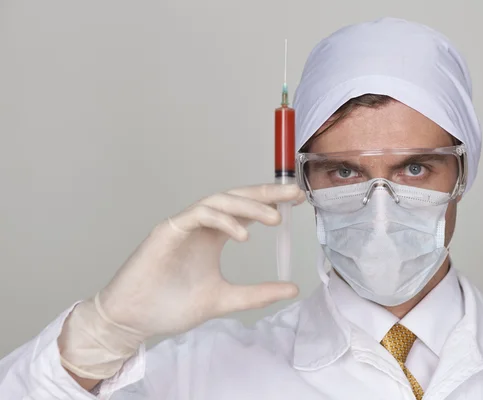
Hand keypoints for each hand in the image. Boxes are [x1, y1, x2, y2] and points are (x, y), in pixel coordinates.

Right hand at [58, 183, 304, 379]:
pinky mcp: (168, 229)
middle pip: (238, 198)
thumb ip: (257, 294)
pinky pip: (199, 214)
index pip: (246, 211)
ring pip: (220, 201)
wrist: (135, 320)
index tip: (297, 201)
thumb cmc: (171, 307)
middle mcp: (202, 225)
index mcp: (214, 236)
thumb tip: (293, 288)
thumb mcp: (225, 299)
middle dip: (267, 193)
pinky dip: (222, 220)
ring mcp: (184, 224)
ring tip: (274, 218)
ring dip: (248, 206)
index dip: (271, 202)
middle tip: (294, 194)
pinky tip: (243, 234)